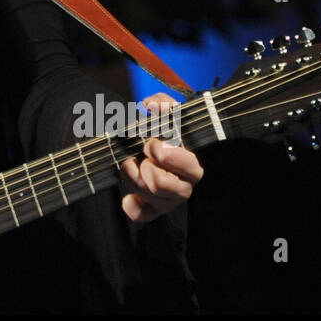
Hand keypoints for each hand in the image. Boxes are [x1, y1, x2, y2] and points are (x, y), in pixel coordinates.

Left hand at [118, 92, 203, 222]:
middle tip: (140, 154)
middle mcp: (184, 185)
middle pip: (164, 185)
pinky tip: (128, 198)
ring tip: (130, 164)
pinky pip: (143, 215)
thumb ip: (164, 104)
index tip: (153, 144)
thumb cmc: (167, 131)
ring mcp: (169, 199)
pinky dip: (134, 207)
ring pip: (150, 197)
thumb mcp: (168, 113)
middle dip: (146, 168)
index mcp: (192, 163)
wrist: (160, 145)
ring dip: (134, 178)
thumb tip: (153, 105)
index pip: (189, 168)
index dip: (169, 156)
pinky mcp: (154, 208)